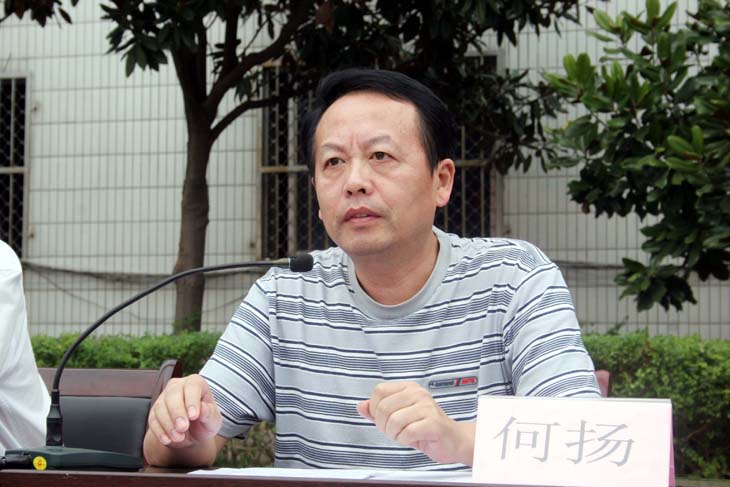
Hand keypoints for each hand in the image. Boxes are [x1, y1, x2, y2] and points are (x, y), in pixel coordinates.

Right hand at [146, 374, 221, 448]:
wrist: (194, 432)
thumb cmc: (205, 421)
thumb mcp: (213, 420)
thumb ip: (210, 414)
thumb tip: (203, 408)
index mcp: (196, 383)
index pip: (192, 386)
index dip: (192, 401)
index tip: (194, 416)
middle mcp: (178, 386)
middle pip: (172, 395)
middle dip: (177, 413)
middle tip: (183, 428)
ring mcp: (164, 398)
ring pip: (160, 407)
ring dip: (168, 425)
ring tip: (178, 437)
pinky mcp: (154, 412)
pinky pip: (153, 419)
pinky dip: (159, 431)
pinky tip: (167, 439)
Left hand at [357, 381, 474, 465]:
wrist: (452, 440)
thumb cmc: (424, 428)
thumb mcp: (398, 417)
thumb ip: (378, 411)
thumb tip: (360, 406)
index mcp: (408, 388)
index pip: (379, 391)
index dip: (375, 409)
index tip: (384, 419)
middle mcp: (418, 393)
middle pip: (383, 407)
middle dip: (383, 426)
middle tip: (393, 432)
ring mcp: (426, 406)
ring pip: (393, 421)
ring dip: (394, 435)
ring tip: (403, 435)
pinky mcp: (433, 422)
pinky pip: (407, 432)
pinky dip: (404, 440)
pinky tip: (412, 439)